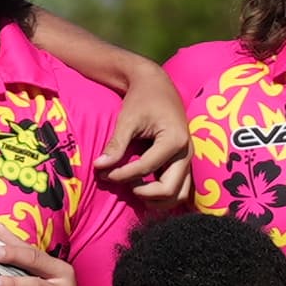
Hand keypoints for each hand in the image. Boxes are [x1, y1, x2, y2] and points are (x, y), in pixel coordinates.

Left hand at [95, 62, 191, 206]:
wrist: (157, 85)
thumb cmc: (142, 99)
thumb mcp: (127, 119)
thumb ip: (116, 144)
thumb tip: (98, 166)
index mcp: (174, 139)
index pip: (146, 168)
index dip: (122, 174)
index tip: (103, 172)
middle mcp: (186, 152)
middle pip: (169, 190)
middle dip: (144, 193)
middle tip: (124, 185)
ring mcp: (188, 159)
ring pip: (179, 195)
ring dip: (157, 200)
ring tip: (135, 189)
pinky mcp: (184, 162)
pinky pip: (179, 188)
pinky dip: (163, 195)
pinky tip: (143, 186)